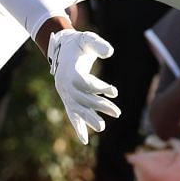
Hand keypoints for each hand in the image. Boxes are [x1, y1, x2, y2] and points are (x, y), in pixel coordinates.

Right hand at [46, 28, 119, 144]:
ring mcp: (64, 93)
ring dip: (90, 118)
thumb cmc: (78, 44)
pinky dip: (78, 127)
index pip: (85, 83)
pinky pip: (71, 115)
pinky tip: (84, 141)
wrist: (62, 49)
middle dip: (99, 106)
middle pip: (82, 98)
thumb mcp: (88, 39)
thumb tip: (109, 52)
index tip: (114, 92)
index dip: (99, 88)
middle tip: (117, 112)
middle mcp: (64, 84)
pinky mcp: (67, 99)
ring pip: (77, 109)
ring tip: (102, 127)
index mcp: (69, 70)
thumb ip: (98, 44)